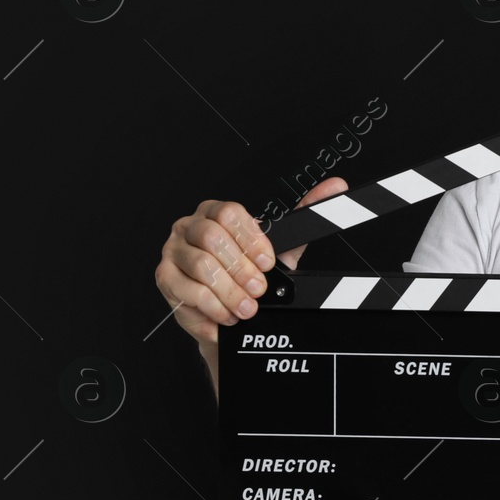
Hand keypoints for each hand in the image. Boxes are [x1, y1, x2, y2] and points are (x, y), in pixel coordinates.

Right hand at [153, 177, 348, 395]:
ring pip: (201, 266)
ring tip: (247, 307)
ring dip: (230, 292)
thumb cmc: (253, 274)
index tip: (269, 262)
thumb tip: (334, 186)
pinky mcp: (165, 278)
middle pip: (212, 239)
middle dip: (241, 270)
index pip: (230, 213)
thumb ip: (307, 213)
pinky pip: (188, 291)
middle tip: (258, 289)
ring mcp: (173, 251)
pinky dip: (213, 307)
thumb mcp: (282, 245)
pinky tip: (227, 314)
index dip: (252, 240)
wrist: (234, 312)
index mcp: (216, 212)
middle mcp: (190, 226)